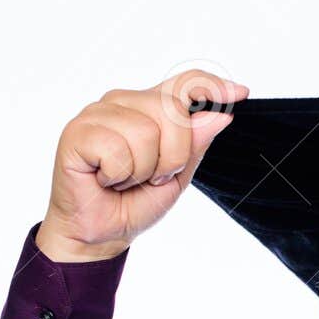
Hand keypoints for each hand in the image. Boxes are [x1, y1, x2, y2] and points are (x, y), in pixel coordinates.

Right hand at [35, 68, 248, 261]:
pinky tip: (104, 179)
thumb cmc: (133, 203)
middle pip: (172, 111)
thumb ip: (195, 144)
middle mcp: (123, 102)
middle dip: (172, 156)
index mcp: (148, 108)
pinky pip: (117, 149)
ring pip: (146, 131)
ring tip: (124, 180)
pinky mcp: (77, 132)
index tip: (240, 93)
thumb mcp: (177, 176)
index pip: (184, 84)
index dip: (211, 86)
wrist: (101, 234)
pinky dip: (117, 175)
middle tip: (149, 177)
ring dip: (141, 170)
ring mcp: (98, 113)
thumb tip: (219, 115)